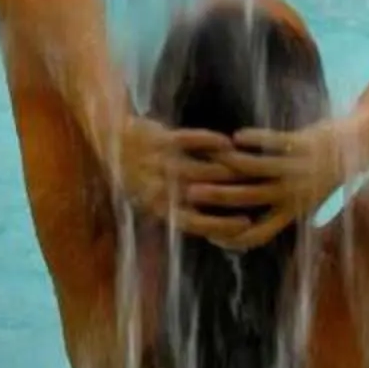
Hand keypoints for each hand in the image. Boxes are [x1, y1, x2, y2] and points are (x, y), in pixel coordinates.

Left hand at [111, 114, 259, 244]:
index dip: (220, 225)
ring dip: (225, 169)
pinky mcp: (159, 138)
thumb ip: (174, 211)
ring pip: (198, 168)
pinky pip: (188, 140)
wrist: (110, 138)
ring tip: (249, 169)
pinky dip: (209, 141)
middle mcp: (157, 187)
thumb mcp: (148, 197)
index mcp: (155, 206)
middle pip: (200, 194)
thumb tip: (206, 229)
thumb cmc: (134, 172)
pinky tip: (227, 141)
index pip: (192, 222)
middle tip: (258, 193)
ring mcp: (157, 162)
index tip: (246, 223)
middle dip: (231, 195)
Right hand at [200, 120, 350, 250]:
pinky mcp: (303, 143)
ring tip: (208, 158)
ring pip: (256, 169)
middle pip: (249, 200)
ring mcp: (299, 168)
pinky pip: (274, 142)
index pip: (258, 234)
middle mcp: (294, 193)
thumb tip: (255, 223)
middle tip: (189, 192)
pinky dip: (253, 139)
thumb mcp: (310, 198)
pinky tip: (236, 136)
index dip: (231, 238)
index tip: (208, 234)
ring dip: (229, 164)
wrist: (363, 145)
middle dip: (217, 197)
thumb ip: (284, 210)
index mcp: (293, 211)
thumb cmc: (331, 173)